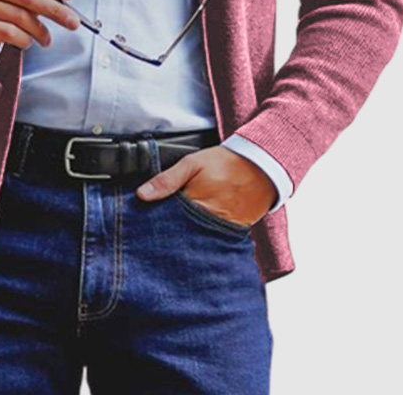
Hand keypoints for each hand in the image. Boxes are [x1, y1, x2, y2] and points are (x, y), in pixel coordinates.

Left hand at [136, 146, 276, 226]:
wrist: (261, 166)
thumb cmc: (225, 163)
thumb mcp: (192, 163)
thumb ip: (167, 179)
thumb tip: (142, 194)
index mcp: (194, 206)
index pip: (166, 223)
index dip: (154, 223)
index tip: (143, 225)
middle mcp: (208, 223)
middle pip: (180, 235)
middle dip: (169, 234)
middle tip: (155, 233)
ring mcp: (221, 230)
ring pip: (196, 240)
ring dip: (185, 237)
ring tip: (175, 235)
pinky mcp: (232, 233)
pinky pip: (213, 240)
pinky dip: (203, 237)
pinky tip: (195, 233)